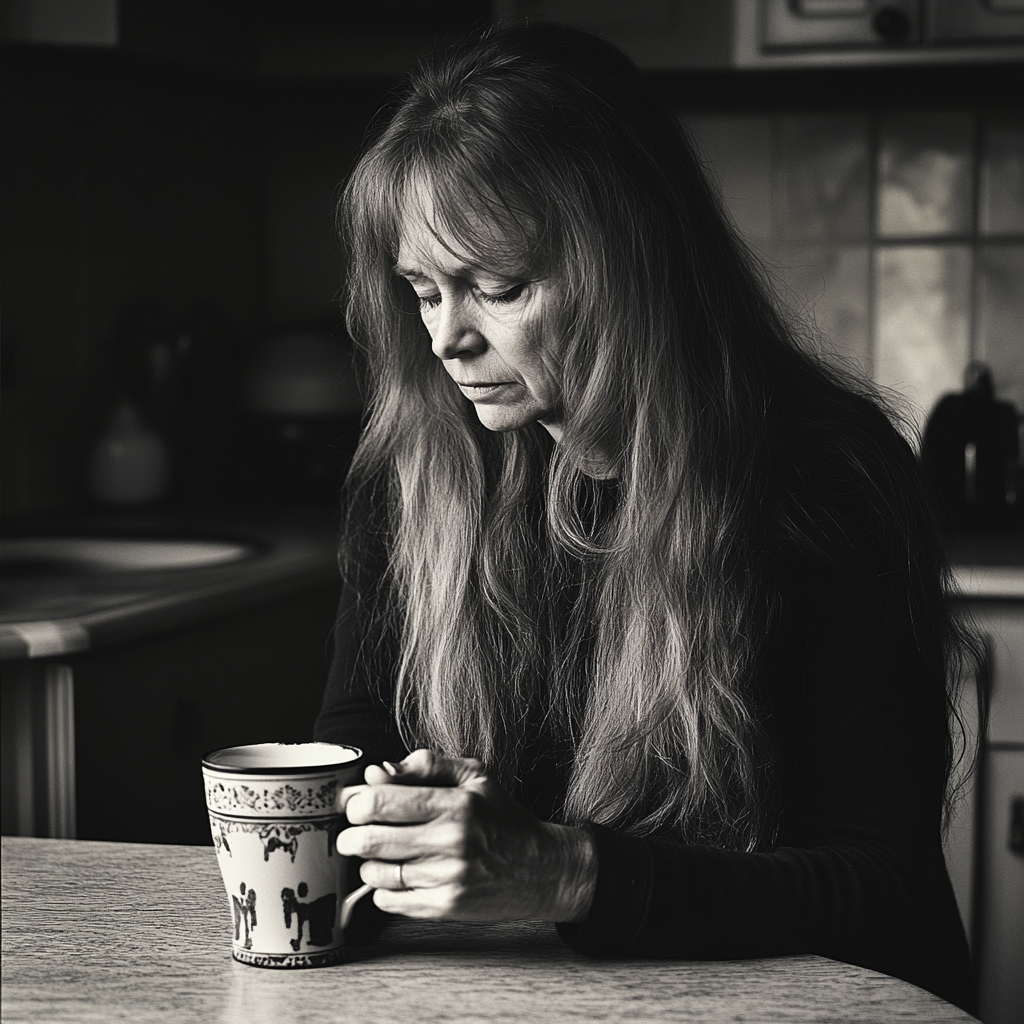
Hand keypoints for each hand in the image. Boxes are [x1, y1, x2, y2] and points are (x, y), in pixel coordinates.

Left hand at [336, 749, 596, 923]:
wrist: (541, 869)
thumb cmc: (503, 818)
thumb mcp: (475, 776)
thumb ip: (426, 764)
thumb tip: (377, 772)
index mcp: (456, 803)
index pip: (380, 802)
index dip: (356, 802)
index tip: (357, 803)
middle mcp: (451, 842)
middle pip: (369, 839)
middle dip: (350, 834)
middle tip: (354, 831)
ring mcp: (447, 879)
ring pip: (374, 873)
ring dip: (368, 862)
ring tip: (380, 853)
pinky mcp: (444, 908)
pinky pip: (389, 902)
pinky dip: (383, 889)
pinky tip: (397, 876)